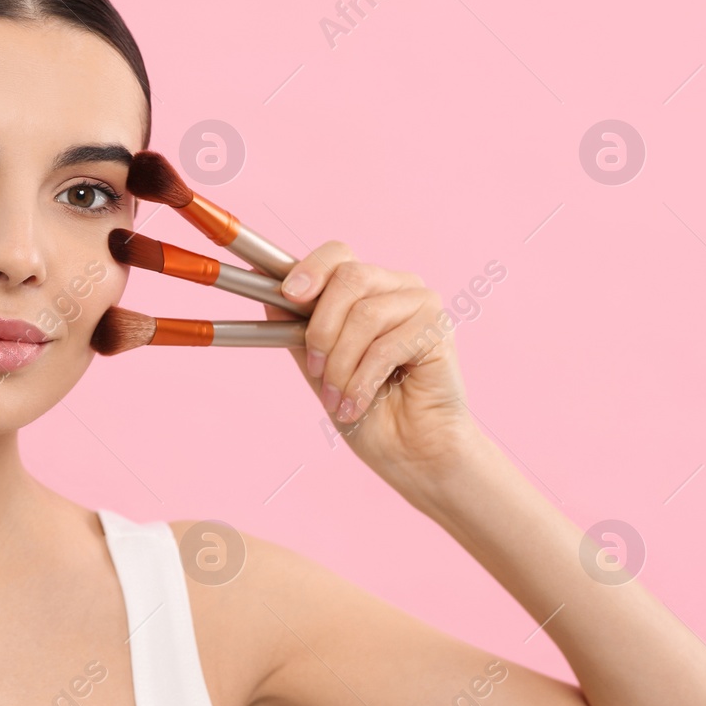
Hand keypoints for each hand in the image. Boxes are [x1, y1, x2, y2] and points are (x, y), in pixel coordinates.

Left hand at [264, 241, 481, 486]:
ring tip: (336, 398)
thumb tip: (266, 293)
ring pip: (364, 314)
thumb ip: (297, 330)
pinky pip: (385, 346)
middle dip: (321, 330)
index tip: (289, 294)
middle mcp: (397, 286)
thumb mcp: (318, 367)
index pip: (338, 253)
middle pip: (349, 277)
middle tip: (314, 369)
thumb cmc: (367, 410)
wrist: (410, 452)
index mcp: (367, 288)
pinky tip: (356, 404)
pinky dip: (362, 381)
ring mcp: (422, 304)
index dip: (310, 267)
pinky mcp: (438, 329)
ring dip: (340, 365)